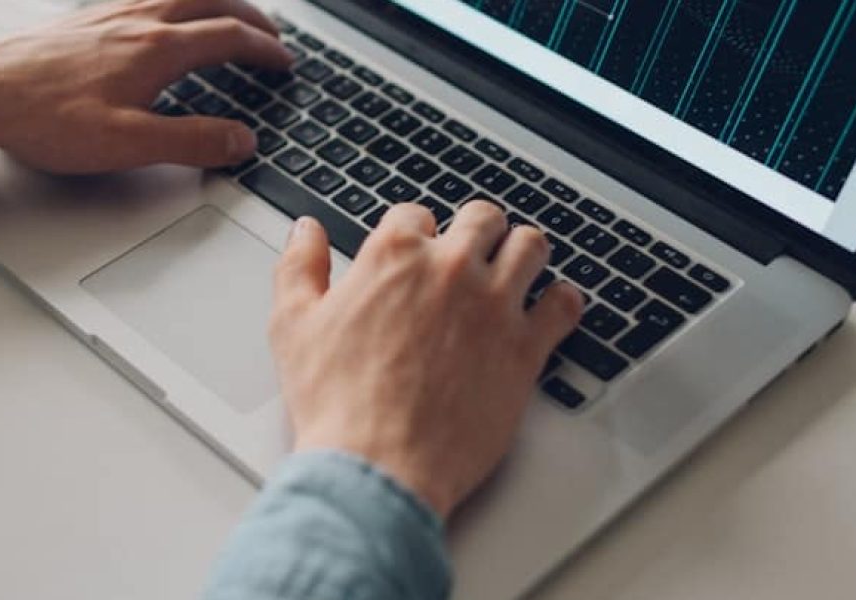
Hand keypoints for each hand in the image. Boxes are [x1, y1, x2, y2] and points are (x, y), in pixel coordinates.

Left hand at [0, 0, 293, 172]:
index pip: (229, 37)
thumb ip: (190, 142)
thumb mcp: (127, 145)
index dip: (265, 51)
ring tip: (229, 13)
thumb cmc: (43, 119)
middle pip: (212, 0)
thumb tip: (240, 140)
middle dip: (250, 16)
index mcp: (156, 49)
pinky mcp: (85, 17)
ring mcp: (110, 12)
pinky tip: (165, 12)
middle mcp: (137, 19)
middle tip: (271, 35)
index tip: (284, 63)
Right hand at [268, 202, 584, 515]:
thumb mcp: (292, 326)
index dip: (414, 232)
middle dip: (475, 231)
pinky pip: (563, 305)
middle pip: (482, 218)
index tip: (415, 252)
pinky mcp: (526, 348)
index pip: (416, 214)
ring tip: (513, 269)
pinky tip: (548, 310)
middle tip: (470, 253)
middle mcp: (450, 269)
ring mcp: (494, 306)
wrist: (378, 465)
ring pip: (530, 246)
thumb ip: (299, 267)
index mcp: (394, 256)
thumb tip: (306, 231)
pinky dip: (559, 302)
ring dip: (521, 253)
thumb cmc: (335, 402)